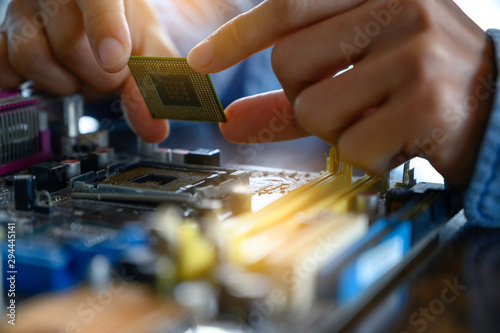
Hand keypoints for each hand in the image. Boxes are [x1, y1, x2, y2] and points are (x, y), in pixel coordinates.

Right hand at [0, 0, 177, 141]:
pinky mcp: (4, 37)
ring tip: (82, 75)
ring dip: (65, 83)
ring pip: (32, 56)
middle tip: (111, 75)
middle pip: (69, 45)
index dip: (105, 29)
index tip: (115, 61)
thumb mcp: (149, 49)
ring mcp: (23, 12)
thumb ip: (153, 83)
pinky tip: (54, 75)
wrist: (100, 19)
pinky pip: (5, 67)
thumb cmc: (125, 30)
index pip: (97, 0)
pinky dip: (32, 84)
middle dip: (98, 77)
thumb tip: (152, 128)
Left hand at [188, 0, 496, 187]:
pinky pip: (351, 145)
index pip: (287, 7)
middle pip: (290, 65)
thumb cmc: (415, 84)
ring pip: (315, 108)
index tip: (202, 61)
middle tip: (347, 100)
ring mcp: (416, 52)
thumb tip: (231, 122)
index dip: (238, 37)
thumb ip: (289, 97)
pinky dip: (363, 155)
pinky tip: (395, 140)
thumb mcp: (354, 75)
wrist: (493, 108)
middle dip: (306, 96)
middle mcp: (400, 6)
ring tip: (375, 119)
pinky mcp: (426, 102)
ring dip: (335, 129)